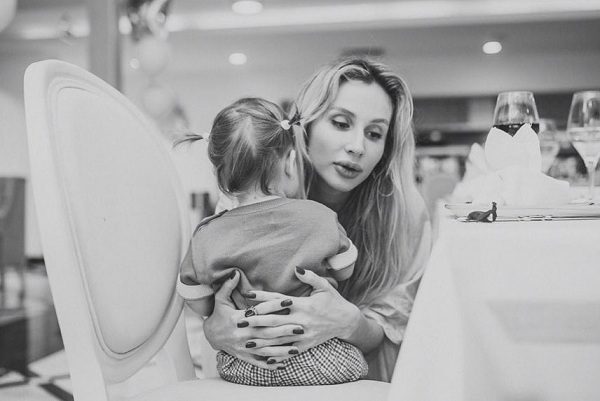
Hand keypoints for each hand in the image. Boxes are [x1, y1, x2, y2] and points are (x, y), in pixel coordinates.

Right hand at [203, 270, 295, 369]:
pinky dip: (271, 364)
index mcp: (238, 319)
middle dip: (284, 330)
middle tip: (300, 327)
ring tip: (297, 348)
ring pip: (265, 350)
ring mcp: (244, 348)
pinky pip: (259, 362)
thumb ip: (228, 285)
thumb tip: (235, 272)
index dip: (275, 306)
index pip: (260, 312)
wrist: (210, 336)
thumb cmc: (218, 315)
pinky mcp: (244, 357)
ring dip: (281, 350)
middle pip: (266, 333)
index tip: (289, 301)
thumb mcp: (220, 299)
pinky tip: (283, 364)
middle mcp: (242, 335)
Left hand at [241, 267, 361, 362]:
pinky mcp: (306, 344)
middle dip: (256, 322)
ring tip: (246, 342)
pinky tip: (264, 356)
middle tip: (239, 322)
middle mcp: (301, 320)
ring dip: (262, 340)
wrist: (347, 321)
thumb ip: (309, 277)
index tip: (247, 295)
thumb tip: (296, 268)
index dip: (262, 298)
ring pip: (279, 339)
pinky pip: (288, 351)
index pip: (278, 301)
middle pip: (274, 321)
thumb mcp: (324, 286)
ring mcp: (303, 334)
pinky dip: (276, 354)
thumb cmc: (333, 301)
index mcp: (303, 304)